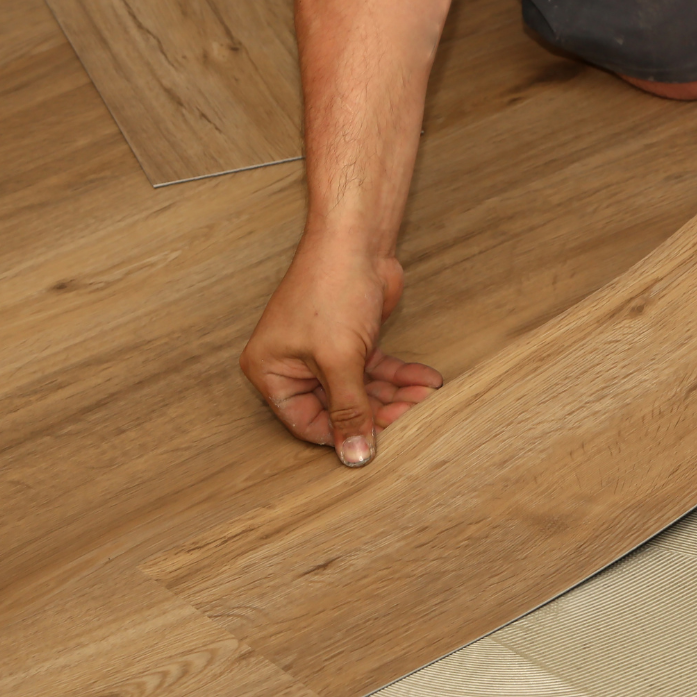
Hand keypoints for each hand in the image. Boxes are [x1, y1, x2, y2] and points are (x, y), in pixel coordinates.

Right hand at [241, 235, 442, 465]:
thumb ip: (348, 411)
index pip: (306, 423)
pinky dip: (400, 376)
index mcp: (271, 371)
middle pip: (337, 408)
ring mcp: (323, 353)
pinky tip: (425, 381)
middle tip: (411, 414)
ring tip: (424, 398)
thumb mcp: (338, 360)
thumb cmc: (331, 288)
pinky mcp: (351, 341)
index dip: (342, 434)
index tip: (377, 443)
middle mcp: (293, 365)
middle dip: (378, 413)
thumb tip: (353, 457)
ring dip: (395, 396)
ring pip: (362, 391)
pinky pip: (375, 371)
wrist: (357, 239)